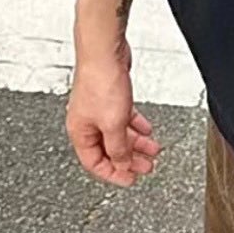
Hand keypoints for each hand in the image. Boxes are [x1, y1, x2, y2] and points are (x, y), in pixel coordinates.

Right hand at [66, 37, 161, 186]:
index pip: (95, 164)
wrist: (104, 52)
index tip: (131, 180)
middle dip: (129, 160)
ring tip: (153, 150)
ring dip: (137, 144)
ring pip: (118, 134)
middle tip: (147, 167)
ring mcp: (98, 110)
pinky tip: (147, 129)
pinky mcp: (110, 98)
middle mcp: (86, 122)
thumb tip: (123, 165)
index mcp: (80, 132)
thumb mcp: (113, 124)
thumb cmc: (101, 82)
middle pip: (109, 150)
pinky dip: (136, 126)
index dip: (114, 174)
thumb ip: (118, 148)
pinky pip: (123, 119)